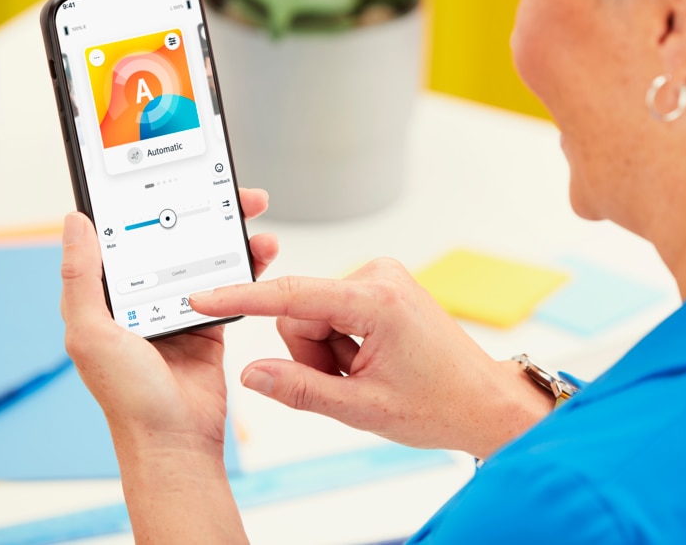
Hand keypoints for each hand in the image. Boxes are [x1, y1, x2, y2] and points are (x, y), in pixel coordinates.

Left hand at [59, 187, 277, 452]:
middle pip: (174, 238)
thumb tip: (73, 223)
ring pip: (206, 256)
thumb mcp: (90, 333)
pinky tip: (261, 251)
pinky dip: (247, 265)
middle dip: (202, 209)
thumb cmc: (126, 397)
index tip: (168, 175)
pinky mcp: (210, 323)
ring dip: (231, 234)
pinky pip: (230, 284)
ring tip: (253, 214)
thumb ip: (82, 277)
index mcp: (108, 295)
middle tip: (228, 189)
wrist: (174, 441)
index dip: (145, 201)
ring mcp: (178, 308)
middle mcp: (142, 298)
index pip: (125, 234)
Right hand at [188, 259, 553, 459]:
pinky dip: (341, 344)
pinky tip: (370, 362)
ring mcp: (382, 278)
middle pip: (301, 313)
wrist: (481, 400)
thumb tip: (253, 373)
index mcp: (377, 300)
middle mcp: (380, 276)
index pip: (292, 296)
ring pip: (314, 317)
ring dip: (329, 354)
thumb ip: (301, 390)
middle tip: (350, 382)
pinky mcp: (381, 286)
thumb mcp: (361, 408)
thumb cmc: (437, 405)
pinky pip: (333, 314)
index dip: (243, 299)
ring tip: (366, 374)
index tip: (204, 297)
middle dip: (313, 355)